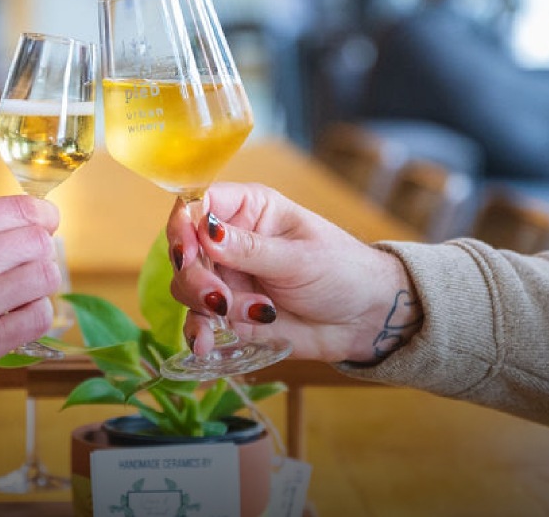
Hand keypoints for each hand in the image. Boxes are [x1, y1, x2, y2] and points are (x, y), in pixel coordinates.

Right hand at [0, 196, 62, 381]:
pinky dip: (33, 315)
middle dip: (39, 252)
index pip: (22, 210)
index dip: (43, 218)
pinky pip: (39, 318)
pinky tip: (12, 316)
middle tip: (24, 263)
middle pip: (39, 243)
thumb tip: (37, 219)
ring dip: (39, 284)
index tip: (45, 225)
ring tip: (17, 290)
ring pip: (45, 278)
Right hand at [167, 183, 419, 363]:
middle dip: (196, 275)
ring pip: (187, 286)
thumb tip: (205, 230)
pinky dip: (199, 333)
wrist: (363, 319)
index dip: (184, 223)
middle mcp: (230, 241)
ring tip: (243, 315)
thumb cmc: (343, 271)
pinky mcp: (230, 314)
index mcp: (250, 210)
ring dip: (204, 305)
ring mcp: (228, 278)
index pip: (200, 203)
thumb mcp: (300, 258)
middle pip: (186, 249)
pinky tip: (206, 346)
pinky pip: (200, 321)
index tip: (188, 250)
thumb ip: (250, 249)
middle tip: (220, 298)